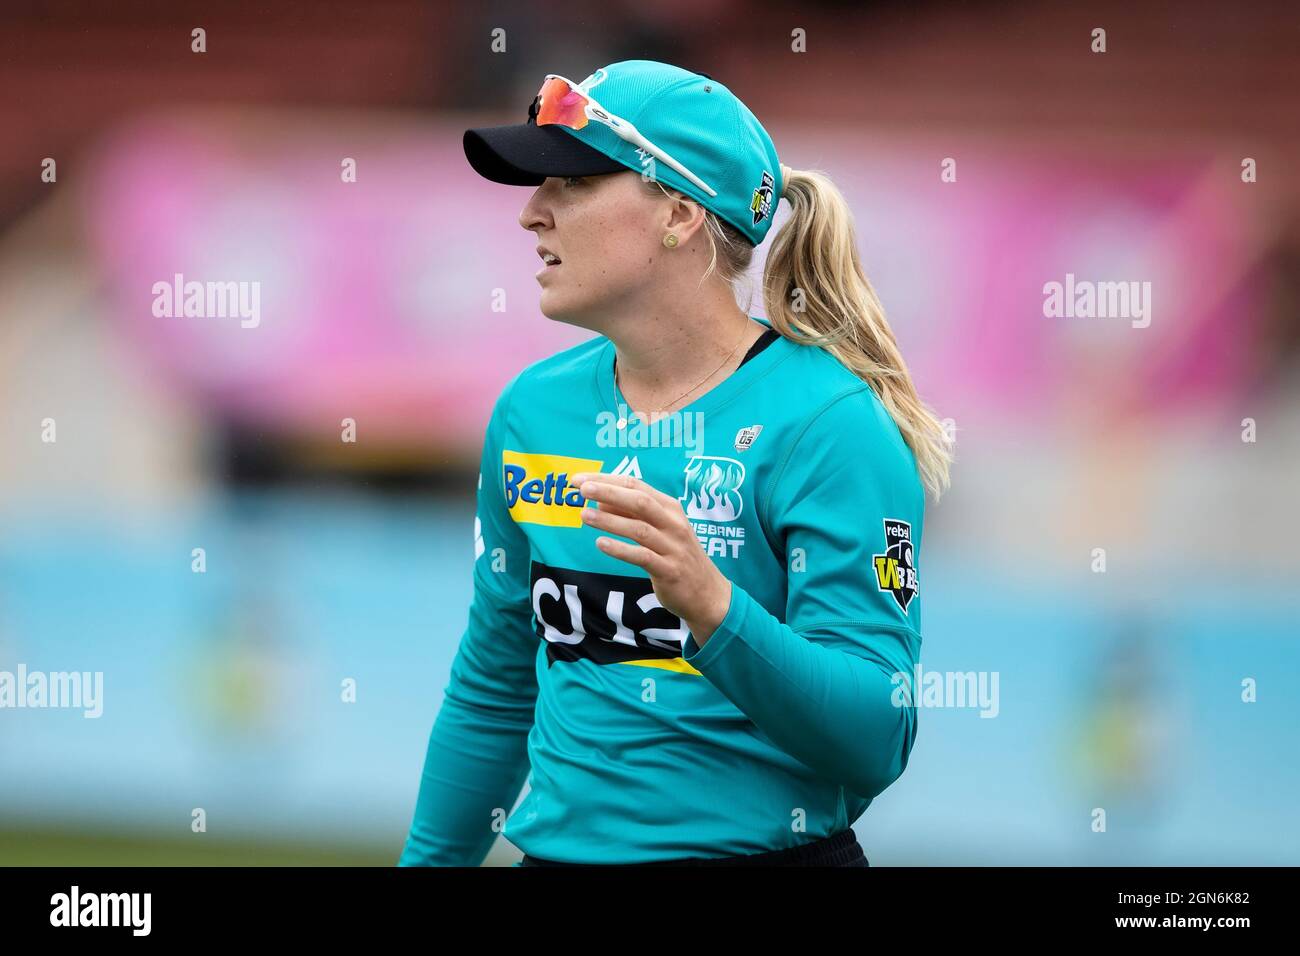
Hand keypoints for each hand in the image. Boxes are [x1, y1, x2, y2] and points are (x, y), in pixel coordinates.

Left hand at [569, 471, 732, 647]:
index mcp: (670, 508)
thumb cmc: (677, 556)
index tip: (580, 478)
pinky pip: (643, 557)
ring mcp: (673, 547)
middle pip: (639, 501)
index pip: (636, 485)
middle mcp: (674, 523)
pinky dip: (621, 549)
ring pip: (639, 528)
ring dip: (610, 520)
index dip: (607, 480)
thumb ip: (633, 514)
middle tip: (582, 489)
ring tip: (584, 515)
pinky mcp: (669, 570)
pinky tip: (600, 544)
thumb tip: (600, 499)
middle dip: (609, 492)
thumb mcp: (660, 529)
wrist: (707, 592)